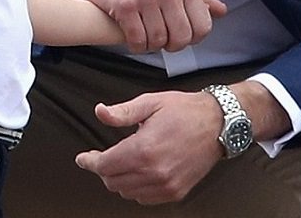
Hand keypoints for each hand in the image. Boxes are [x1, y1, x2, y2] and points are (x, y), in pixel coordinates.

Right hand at [49, 0, 226, 52]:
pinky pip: (137, 40)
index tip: (178, 34)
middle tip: (160, 38)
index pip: (202, 26)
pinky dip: (135, 44)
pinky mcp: (124, 6)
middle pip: (181, 38)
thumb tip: (221, 11)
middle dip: (171, 45)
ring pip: (158, 41)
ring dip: (150, 44)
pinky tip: (132, 37)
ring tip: (144, 34)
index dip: (192, 37)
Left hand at [74, 91, 222, 204]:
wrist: (217, 124)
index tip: (83, 159)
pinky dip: (135, 188)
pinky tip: (138, 172)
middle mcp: (153, 172)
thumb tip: (100, 112)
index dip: (90, 161)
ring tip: (123, 161)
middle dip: (103, 169)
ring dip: (119, 179)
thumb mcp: (150, 103)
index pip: (105, 165)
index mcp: (144, 149)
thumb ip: (122, 112)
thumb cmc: (185, 111)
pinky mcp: (175, 192)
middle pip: (113, 182)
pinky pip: (144, 199)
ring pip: (127, 192)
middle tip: (103, 156)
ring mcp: (165, 185)